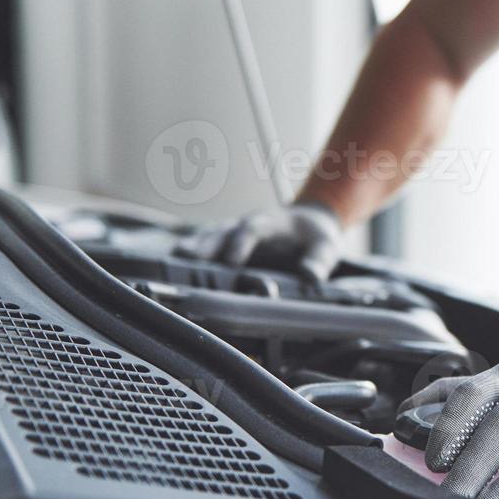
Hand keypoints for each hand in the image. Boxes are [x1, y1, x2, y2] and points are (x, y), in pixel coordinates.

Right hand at [178, 201, 343, 281]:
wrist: (310, 223)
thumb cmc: (315, 237)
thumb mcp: (326, 247)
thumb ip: (319, 260)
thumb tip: (310, 276)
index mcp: (272, 223)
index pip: (254, 229)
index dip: (242, 242)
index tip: (232, 260)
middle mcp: (247, 225)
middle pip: (223, 231)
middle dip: (205, 243)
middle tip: (185, 257)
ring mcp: (234, 233)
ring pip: (210, 236)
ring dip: (193, 246)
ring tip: (172, 259)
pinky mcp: (227, 243)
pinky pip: (207, 244)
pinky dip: (192, 252)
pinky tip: (174, 263)